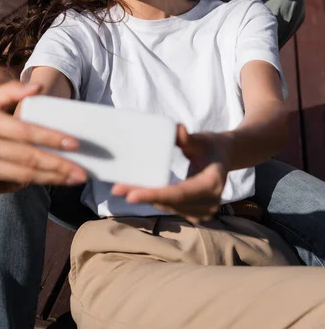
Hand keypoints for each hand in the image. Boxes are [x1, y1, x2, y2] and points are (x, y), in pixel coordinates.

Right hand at [0, 81, 87, 193]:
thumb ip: (12, 90)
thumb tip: (38, 88)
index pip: (24, 132)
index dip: (50, 138)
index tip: (74, 144)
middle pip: (26, 159)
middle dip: (57, 166)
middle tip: (82, 172)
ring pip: (20, 175)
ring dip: (49, 179)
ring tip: (72, 179)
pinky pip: (6, 185)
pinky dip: (27, 185)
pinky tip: (48, 182)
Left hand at [112, 125, 229, 222]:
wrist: (224, 156)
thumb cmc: (211, 145)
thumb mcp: (201, 139)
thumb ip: (188, 138)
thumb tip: (177, 129)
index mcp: (212, 183)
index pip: (179, 192)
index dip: (155, 194)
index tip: (131, 195)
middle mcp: (210, 201)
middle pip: (170, 201)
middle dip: (143, 196)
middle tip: (117, 190)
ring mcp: (204, 210)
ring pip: (168, 206)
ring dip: (146, 199)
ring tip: (122, 190)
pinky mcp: (196, 212)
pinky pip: (171, 207)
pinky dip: (154, 200)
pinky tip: (137, 192)